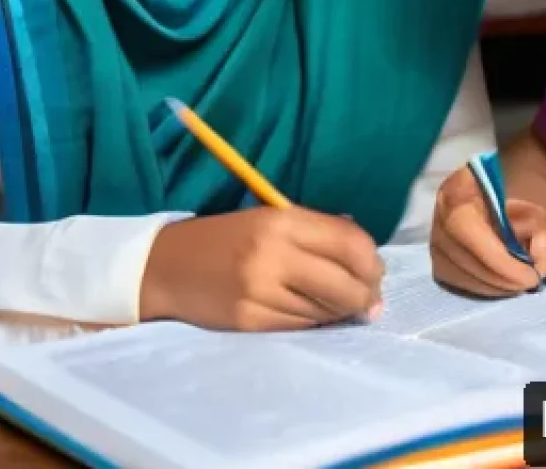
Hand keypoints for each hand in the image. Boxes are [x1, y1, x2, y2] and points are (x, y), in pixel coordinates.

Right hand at [139, 207, 383, 330]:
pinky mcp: (249, 321)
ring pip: (325, 311)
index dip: (372, 262)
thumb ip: (317, 229)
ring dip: (341, 312)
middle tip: (370, 301)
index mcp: (281, 221)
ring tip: (343, 306)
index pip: (349, 243)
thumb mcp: (271, 218)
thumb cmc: (228, 237)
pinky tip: (315, 316)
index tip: (377, 273)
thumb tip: (366, 251)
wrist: (168, 265)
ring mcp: (260, 291)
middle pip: (344, 284)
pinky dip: (315, 323)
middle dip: (366, 296)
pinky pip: (300, 327)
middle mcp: (272, 254)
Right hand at [429, 165, 545, 296]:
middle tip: (529, 284)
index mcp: (462, 185)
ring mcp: (434, 232)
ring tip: (518, 285)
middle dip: (497, 276)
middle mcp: (441, 208)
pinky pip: (451, 278)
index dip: (496, 258)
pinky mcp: (436, 254)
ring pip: (452, 269)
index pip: (466, 226)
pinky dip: (479, 287)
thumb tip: (539, 267)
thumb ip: (545, 238)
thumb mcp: (542, 218)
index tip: (530, 275)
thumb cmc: (524, 211)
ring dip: (489, 285)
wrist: (507, 209)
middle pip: (458, 251)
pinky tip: (501, 285)